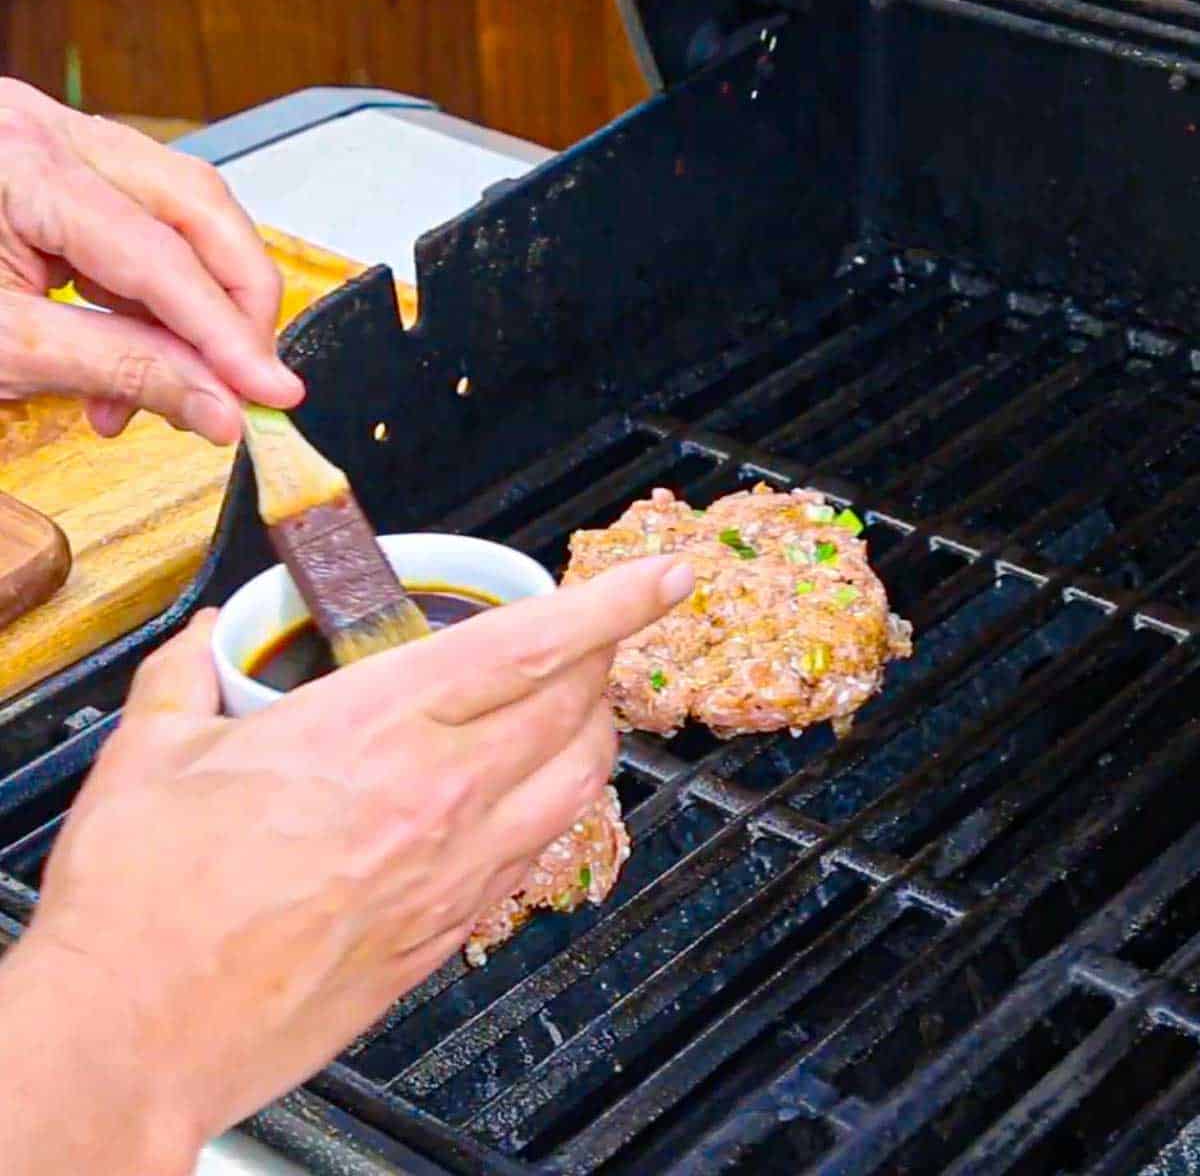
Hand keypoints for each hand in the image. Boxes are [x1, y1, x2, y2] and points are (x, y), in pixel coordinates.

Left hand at [0, 78, 302, 444]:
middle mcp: (44, 132)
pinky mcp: (60, 178)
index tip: (275, 393)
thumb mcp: (4, 350)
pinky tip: (140, 360)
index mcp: (17, 159)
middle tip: (250, 380)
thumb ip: (128, 375)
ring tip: (175, 387)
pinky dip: (160, 304)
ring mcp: (55, 147)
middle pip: (197, 208)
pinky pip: (148, 232)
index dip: (229, 336)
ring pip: (185, 216)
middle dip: (236, 305)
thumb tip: (222, 409)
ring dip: (200, 310)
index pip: (161, 258)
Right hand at [0, 555, 692, 1172]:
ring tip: (574, 704)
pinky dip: (552, 805)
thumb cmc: (145, 906)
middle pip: (576, 706)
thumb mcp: (150, 757)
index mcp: (375, 728)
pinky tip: (520, 795)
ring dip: (592, 730)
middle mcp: (439, 796)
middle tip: (594, 635)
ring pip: (580, 781)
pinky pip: (538, 851)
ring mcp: (456, 871)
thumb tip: (201, 645)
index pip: (531, 645)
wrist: (139, 1039)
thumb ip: (186, 679)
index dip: (614, 603)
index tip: (665, 577)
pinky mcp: (448, 932)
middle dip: (606, 657)